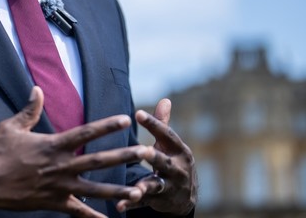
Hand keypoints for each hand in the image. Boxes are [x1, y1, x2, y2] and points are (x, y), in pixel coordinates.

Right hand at [0, 86, 151, 216]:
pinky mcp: (54, 203)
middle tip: (146, 152)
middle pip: (98, 161)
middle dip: (124, 156)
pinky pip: (78, 212)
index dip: (106, 125)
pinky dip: (95, 217)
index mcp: (52, 145)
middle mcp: (60, 166)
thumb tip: (37, 89)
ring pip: (95, 188)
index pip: (85, 132)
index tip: (125, 118)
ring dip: (119, 189)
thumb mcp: (10, 127)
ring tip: (141, 190)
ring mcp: (59, 187)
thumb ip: (29, 110)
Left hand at [117, 99, 196, 214]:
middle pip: (165, 162)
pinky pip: (144, 202)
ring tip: (137, 187)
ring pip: (157, 185)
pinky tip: (119, 205)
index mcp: (180, 151)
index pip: (167, 135)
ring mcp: (169, 187)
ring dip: (146, 185)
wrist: (186, 198)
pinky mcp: (160, 201)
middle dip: (156, 158)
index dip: (154, 124)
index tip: (137, 113)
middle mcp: (177, 169)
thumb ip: (164, 124)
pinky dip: (132, 203)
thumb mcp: (171, 145)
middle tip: (144, 151)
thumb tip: (165, 99)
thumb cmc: (173, 162)